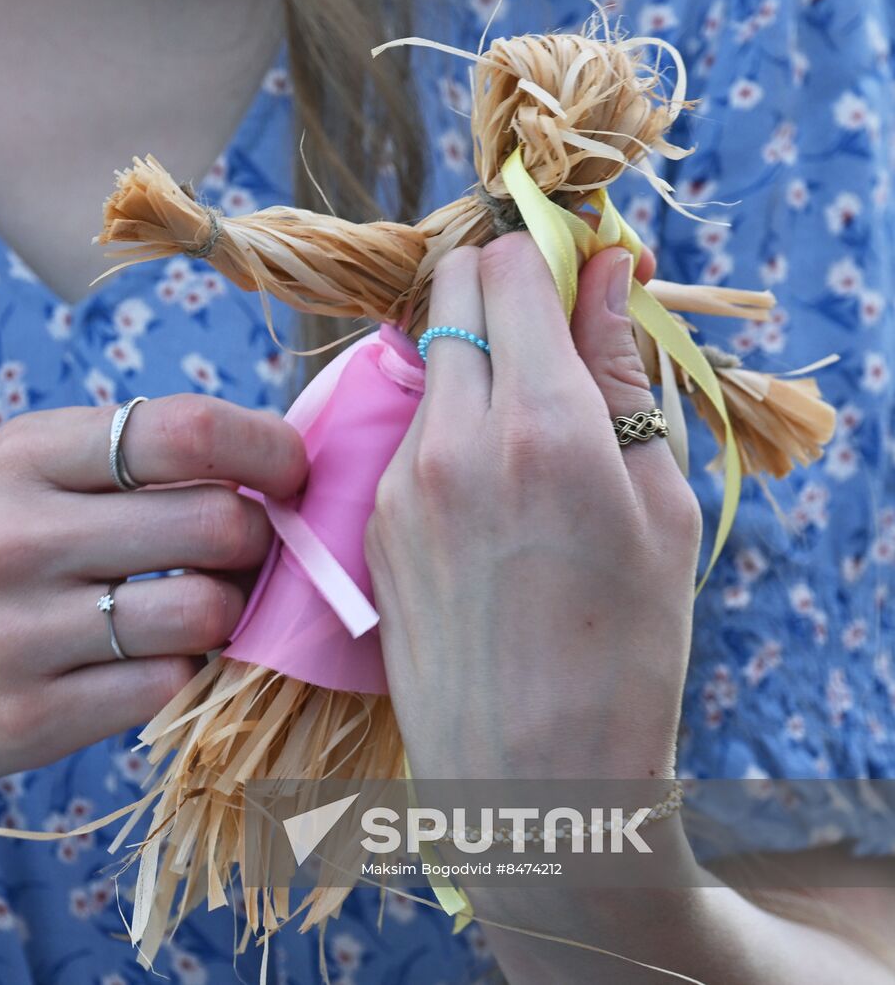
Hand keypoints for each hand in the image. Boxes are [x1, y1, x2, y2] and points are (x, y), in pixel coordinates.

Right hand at [0, 394, 306, 804]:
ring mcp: (17, 634)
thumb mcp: (7, 482)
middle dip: (257, 540)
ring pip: (205, 613)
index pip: (186, 430)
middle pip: (217, 523)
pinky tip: (151, 663)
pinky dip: (181, 674)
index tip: (291, 473)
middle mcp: (15, 537)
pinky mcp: (26, 720)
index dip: (269, 449)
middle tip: (244, 554)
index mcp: (21, 457)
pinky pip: (166, 688)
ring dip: (227, 614)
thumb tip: (267, 464)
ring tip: (198, 610)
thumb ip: (120, 464)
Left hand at [366, 234, 700, 780]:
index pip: (508, 267)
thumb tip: (606, 272)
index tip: (579, 274)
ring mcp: (398, 480)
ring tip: (529, 428)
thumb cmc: (629, 648)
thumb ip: (622, 374)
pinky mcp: (372, 520)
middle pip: (448, 290)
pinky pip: (405, 430)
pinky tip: (489, 488)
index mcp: (541, 425)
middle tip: (550, 331)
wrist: (533, 776)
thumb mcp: (658, 505)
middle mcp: (452, 438)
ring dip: (471, 358)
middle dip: (497, 286)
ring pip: (422, 358)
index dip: (546, 254)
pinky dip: (445, 423)